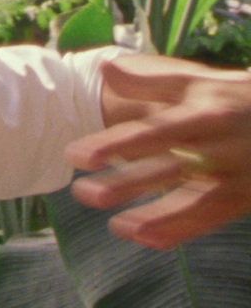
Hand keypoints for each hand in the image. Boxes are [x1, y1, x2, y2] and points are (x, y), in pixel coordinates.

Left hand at [65, 54, 250, 248]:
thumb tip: (105, 67)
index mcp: (207, 114)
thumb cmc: (238, 99)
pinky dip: (183, 231)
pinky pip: (213, 219)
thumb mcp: (201, 84)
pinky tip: (149, 240)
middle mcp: (223, 146)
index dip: (116, 144)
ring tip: (117, 227)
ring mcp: (238, 176)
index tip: (75, 155)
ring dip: (156, 217)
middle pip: (170, 168)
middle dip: (128, 183)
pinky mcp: (245, 199)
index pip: (154, 131)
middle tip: (82, 193)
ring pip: (195, 201)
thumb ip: (152, 82)